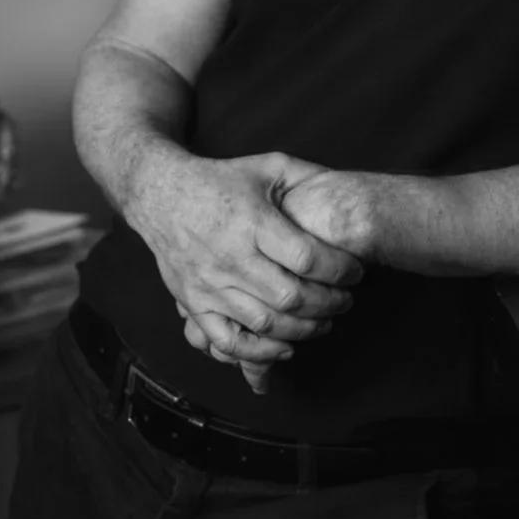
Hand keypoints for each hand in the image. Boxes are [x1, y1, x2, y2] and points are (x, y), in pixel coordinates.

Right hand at [129, 150, 362, 390]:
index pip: (306, 258)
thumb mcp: (267, 166)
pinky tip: (285, 347)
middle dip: (329, 305)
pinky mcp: (194, 304)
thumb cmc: (221, 181)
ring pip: (266, 324)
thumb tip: (346, 194)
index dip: (340, 271)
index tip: (356, 273)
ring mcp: (210, 285)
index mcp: (253, 222)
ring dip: (304, 331)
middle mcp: (231, 257)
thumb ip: (308, 176)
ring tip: (325, 322)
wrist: (161, 195)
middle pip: (291, 297)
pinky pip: (228, 342)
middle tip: (347, 302)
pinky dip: (260, 353)